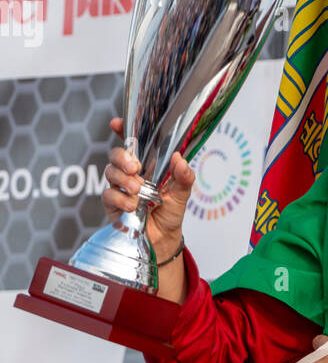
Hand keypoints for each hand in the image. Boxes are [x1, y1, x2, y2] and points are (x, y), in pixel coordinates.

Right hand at [102, 115, 195, 260]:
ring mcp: (119, 188)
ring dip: (124, 179)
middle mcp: (130, 174)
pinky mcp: (112, 205)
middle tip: (135, 168)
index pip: (132, 144)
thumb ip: (184, 176)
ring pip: (110, 172)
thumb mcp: (182, 193)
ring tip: (138, 191)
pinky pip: (108, 195)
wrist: (164, 238)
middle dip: (123, 158)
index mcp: (147, 165)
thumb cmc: (171, 212)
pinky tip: (132, 206)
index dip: (122, 131)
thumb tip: (179, 159)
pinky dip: (120, 198)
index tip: (116, 124)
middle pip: (116, 155)